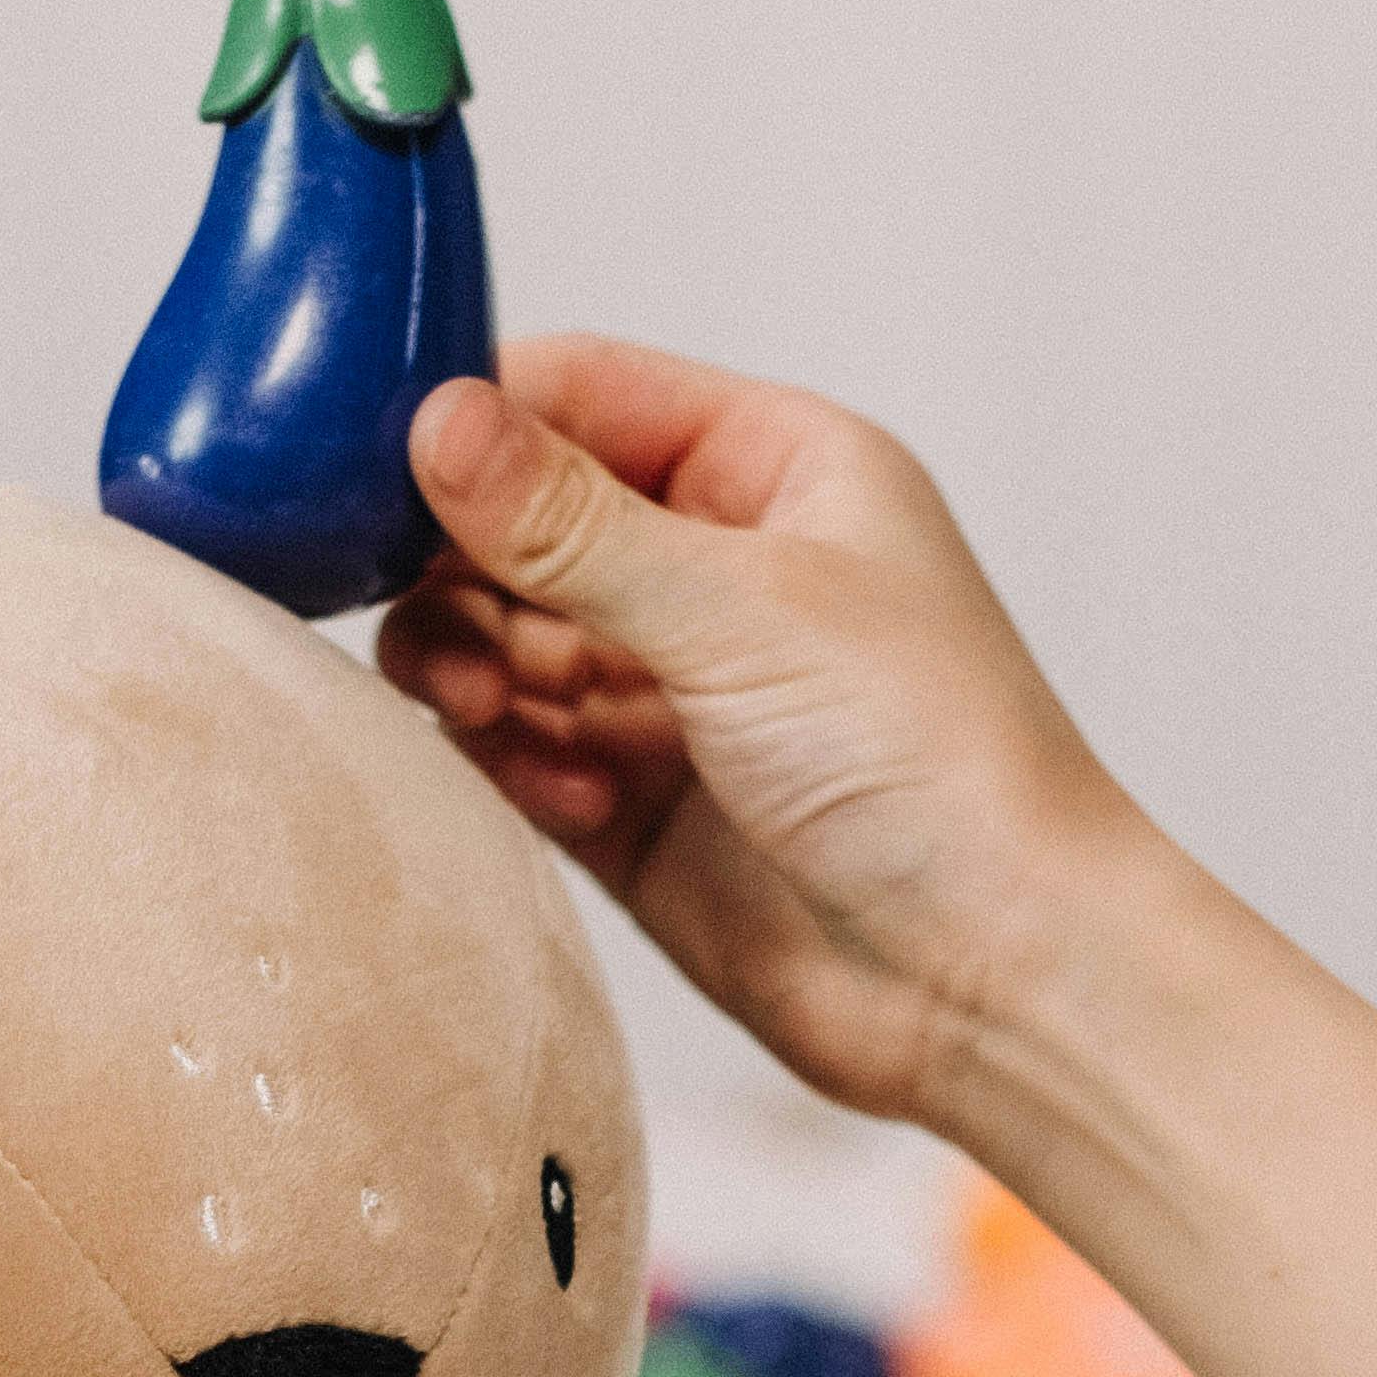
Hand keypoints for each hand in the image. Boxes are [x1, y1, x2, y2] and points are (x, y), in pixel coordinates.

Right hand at [378, 338, 1140, 1124]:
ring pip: (505, 642)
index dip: (480, 417)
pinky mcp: (639, 810)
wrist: (997, 980)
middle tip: (423, 611)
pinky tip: (569, 793)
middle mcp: (723, 573)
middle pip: (522, 523)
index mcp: (778, 472)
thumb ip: (568, 524)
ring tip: (486, 711)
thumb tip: (436, 419)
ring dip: (473, 669)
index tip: (379, 462)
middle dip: (460, 564)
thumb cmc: (934, 766)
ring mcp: (677, 693)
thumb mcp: (739, 609)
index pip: (585, 395)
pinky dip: (516, 762)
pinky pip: (522, 753)